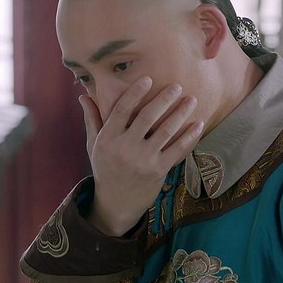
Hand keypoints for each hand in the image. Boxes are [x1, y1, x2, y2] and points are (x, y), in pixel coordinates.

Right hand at [79, 77, 203, 236]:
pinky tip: (198, 124)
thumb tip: (84, 96)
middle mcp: (125, 148)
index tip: (148, 79)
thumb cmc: (105, 169)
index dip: (135, 93)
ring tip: (191, 100)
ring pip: (165, 131)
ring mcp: (143, 160)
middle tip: (177, 86)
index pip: (122, 110)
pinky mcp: (158, 171)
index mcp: (108, 139)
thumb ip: (92, 119)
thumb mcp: (95, 145)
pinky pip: (177, 150)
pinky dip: (189, 136)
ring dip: (181, 113)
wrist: (116, 203)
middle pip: (147, 117)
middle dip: (164, 99)